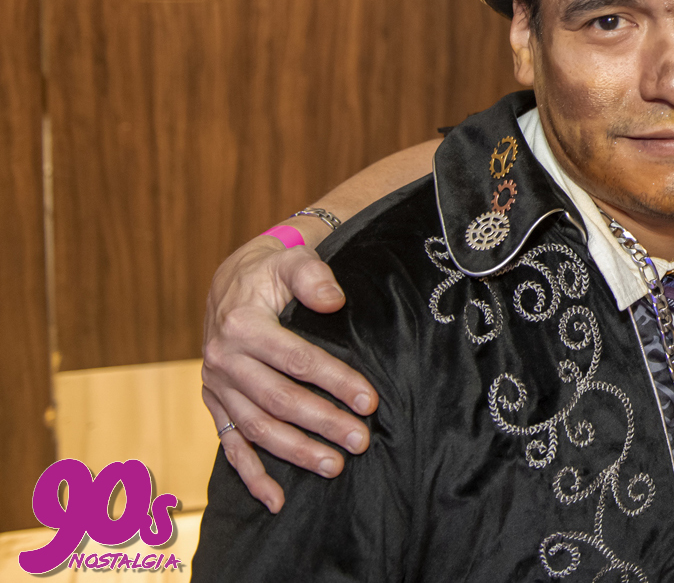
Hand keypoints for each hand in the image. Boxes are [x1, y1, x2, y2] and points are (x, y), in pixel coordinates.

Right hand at [199, 234, 377, 511]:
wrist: (232, 281)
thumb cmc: (271, 271)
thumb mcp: (292, 260)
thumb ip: (313, 276)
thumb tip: (333, 300)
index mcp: (242, 326)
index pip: (297, 361)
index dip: (335, 381)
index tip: (370, 401)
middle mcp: (223, 360)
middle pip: (280, 401)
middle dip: (323, 423)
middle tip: (360, 440)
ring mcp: (217, 386)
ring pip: (258, 428)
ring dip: (295, 452)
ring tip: (335, 466)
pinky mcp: (215, 403)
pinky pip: (230, 444)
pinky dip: (251, 476)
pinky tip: (276, 500)